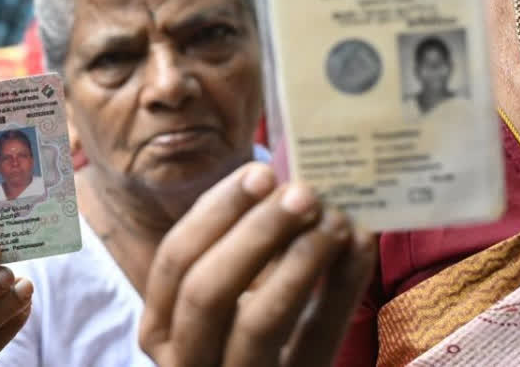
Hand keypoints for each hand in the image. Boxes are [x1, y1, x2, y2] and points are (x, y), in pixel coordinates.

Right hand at [139, 163, 376, 366]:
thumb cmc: (242, 334)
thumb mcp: (224, 298)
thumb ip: (236, 249)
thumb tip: (282, 182)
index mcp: (159, 328)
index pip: (175, 260)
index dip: (217, 212)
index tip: (261, 172)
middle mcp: (184, 361)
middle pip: (207, 289)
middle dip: (256, 233)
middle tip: (302, 192)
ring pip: (258, 321)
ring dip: (300, 260)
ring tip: (336, 218)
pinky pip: (317, 341)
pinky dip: (342, 290)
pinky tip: (360, 247)